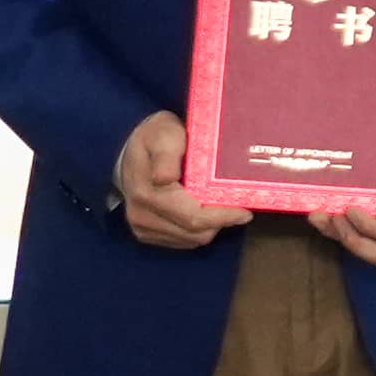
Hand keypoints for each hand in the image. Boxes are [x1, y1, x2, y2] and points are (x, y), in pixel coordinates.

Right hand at [116, 112, 252, 250]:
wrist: (129, 151)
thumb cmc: (154, 138)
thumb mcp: (163, 135)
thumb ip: (166, 155)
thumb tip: (165, 177)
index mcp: (148, 194)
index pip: (193, 217)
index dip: (223, 217)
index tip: (246, 211)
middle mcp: (142, 216)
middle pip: (196, 233)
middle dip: (222, 221)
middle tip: (239, 204)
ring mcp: (142, 228)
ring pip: (192, 239)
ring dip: (212, 226)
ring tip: (223, 205)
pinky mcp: (146, 234)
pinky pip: (183, 240)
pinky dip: (199, 230)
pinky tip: (206, 210)